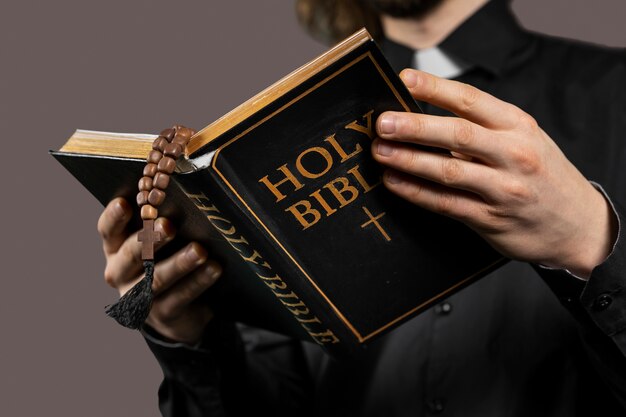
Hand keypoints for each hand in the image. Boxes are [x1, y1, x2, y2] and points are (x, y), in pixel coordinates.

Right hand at [97, 197, 220, 343]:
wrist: (178, 311)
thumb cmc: (167, 260)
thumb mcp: (158, 241)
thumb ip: (159, 220)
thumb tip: (180, 189)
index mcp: (115, 248)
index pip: (108, 230)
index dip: (114, 217)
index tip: (124, 202)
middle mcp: (121, 272)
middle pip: (131, 254)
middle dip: (150, 239)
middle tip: (167, 225)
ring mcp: (138, 296)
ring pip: (156, 278)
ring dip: (179, 263)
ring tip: (199, 250)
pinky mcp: (162, 313)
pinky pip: (180, 296)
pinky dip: (199, 281)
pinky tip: (214, 268)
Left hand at [372, 69, 616, 277]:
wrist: (578, 224)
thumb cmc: (541, 174)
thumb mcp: (524, 139)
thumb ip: (482, 128)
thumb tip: (422, 116)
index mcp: (518, 126)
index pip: (472, 100)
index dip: (435, 88)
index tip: (404, 79)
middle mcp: (513, 154)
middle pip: (457, 134)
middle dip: (415, 126)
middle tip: (383, 123)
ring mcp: (503, 189)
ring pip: (448, 171)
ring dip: (409, 160)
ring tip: (381, 151)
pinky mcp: (491, 219)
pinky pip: (446, 203)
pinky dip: (416, 192)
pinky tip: (394, 181)